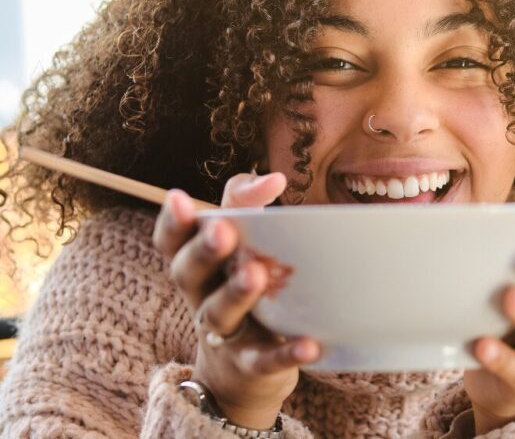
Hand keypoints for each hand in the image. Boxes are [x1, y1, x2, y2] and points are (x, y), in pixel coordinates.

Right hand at [152, 173, 320, 428]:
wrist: (245, 370)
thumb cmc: (247, 288)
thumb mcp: (243, 245)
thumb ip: (248, 205)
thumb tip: (275, 178)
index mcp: (198, 266)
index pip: (172, 244)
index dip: (172, 223)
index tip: (180, 198)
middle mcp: (203, 297)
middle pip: (189, 275)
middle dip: (203, 252)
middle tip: (223, 231)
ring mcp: (225, 334)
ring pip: (220, 314)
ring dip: (236, 294)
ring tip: (256, 274)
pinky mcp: (252, 364)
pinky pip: (264, 361)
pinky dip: (284, 354)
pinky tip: (308, 345)